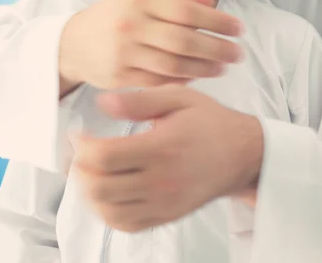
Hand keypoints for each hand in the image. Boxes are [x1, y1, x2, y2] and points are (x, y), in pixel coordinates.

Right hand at [59, 0, 243, 96]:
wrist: (71, 44)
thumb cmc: (113, 17)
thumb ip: (175, 2)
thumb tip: (210, 2)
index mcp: (139, 1)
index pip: (186, 12)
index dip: (217, 21)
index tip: (239, 29)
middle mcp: (132, 25)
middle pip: (184, 41)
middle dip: (217, 48)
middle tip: (239, 54)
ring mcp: (124, 53)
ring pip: (173, 65)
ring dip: (204, 68)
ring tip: (223, 68)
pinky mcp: (120, 77)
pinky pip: (159, 81)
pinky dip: (182, 80)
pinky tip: (198, 76)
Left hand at [72, 86, 263, 232]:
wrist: (243, 154)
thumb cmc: (212, 123)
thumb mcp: (179, 97)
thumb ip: (139, 100)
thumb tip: (104, 102)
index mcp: (162, 148)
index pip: (104, 157)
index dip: (81, 146)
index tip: (78, 134)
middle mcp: (161, 180)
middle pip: (99, 187)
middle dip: (79, 169)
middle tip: (79, 152)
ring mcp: (163, 203)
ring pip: (108, 210)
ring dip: (89, 192)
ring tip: (90, 170)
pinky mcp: (166, 216)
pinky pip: (125, 224)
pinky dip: (107, 212)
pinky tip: (107, 192)